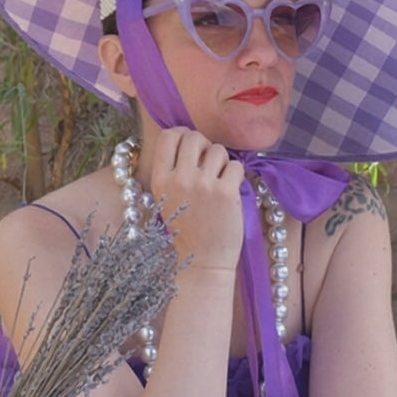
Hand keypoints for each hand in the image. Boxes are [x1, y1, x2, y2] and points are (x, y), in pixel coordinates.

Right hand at [146, 127, 244, 270]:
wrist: (202, 262)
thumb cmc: (185, 231)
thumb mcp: (166, 199)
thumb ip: (172, 171)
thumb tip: (188, 140)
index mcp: (160, 180)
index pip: (169, 136)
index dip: (182, 135)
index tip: (191, 146)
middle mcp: (180, 179)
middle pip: (194, 137)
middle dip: (204, 145)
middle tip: (208, 163)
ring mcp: (204, 185)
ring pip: (218, 150)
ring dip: (222, 161)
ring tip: (219, 180)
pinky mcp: (227, 193)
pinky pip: (236, 165)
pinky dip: (236, 175)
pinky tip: (230, 189)